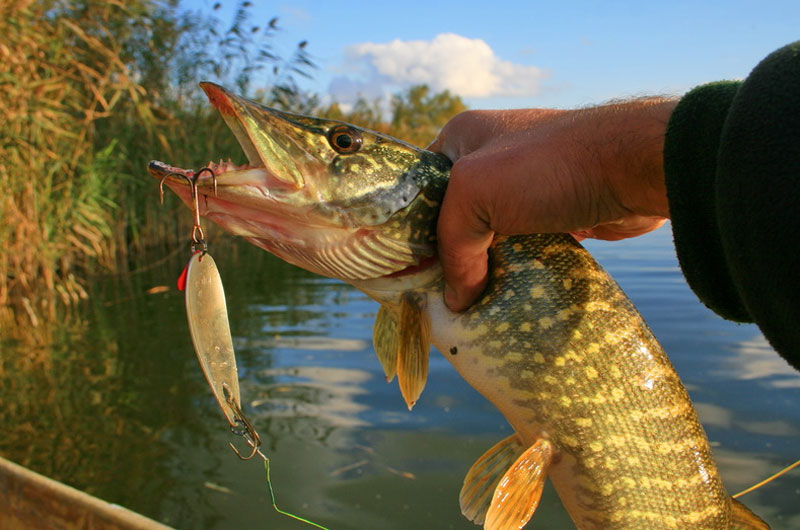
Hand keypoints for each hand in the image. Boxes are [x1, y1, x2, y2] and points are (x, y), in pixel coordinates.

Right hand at [428, 99, 676, 310]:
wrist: (635, 168)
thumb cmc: (548, 166)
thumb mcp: (476, 192)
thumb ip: (453, 245)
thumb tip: (457, 299)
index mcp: (463, 138)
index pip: (420, 188)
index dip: (410, 228)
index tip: (406, 270)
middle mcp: (491, 159)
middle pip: (455, 217)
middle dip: (448, 255)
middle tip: (435, 295)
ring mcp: (526, 188)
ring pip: (490, 238)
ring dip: (482, 269)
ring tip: (467, 304)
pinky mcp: (553, 214)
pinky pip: (522, 249)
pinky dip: (513, 271)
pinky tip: (502, 297)